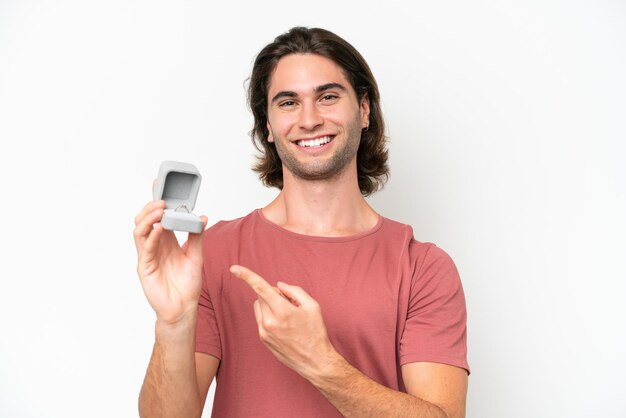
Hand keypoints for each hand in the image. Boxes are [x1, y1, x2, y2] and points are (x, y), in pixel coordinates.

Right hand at [133, 200, 207, 324]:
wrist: (183, 307)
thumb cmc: (188, 284)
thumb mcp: (196, 255)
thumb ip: (197, 236)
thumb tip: (202, 216)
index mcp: (166, 241)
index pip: (158, 216)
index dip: (156, 201)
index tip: (158, 184)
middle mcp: (155, 245)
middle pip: (145, 220)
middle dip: (151, 207)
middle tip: (162, 200)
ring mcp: (148, 255)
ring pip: (140, 230)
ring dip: (149, 218)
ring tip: (160, 210)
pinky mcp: (144, 266)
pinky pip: (145, 247)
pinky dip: (151, 236)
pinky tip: (159, 229)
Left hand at [230, 265, 338, 379]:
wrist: (315, 362)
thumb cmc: (316, 332)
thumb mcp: (312, 306)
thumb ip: (294, 291)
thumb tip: (278, 286)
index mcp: (282, 311)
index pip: (260, 288)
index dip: (246, 276)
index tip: (233, 268)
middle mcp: (269, 322)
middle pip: (261, 296)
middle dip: (273, 294)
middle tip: (289, 304)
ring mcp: (264, 332)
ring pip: (259, 307)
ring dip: (269, 305)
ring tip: (287, 317)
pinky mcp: (263, 339)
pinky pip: (261, 319)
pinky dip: (269, 316)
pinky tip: (284, 327)